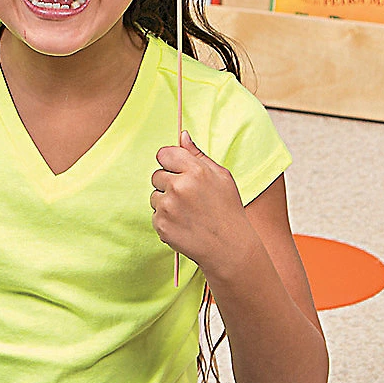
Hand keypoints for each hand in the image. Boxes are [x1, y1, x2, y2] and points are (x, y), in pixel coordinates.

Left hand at [151, 132, 254, 270]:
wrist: (228, 247)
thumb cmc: (227, 209)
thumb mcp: (221, 177)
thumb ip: (198, 155)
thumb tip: (182, 135)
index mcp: (195, 171)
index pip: (164, 154)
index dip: (169, 163)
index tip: (177, 172)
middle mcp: (179, 187)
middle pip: (156, 175)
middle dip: (168, 184)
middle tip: (188, 198)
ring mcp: (168, 207)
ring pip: (154, 196)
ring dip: (165, 202)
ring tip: (187, 213)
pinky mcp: (161, 224)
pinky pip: (155, 214)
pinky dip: (165, 219)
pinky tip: (183, 224)